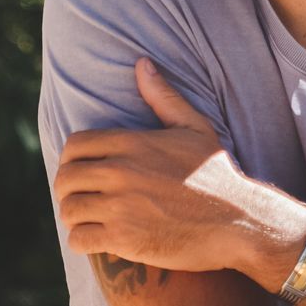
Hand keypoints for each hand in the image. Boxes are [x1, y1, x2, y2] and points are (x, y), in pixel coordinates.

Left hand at [55, 59, 305, 274]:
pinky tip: (95, 240)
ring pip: (69, 209)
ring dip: (73, 217)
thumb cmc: (218, 176)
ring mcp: (121, 206)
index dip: (72, 160)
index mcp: (132, 143)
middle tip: (81, 199)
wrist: (239, 222)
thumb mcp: (195, 128)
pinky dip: (82, 241)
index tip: (81, 172)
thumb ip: (164, 97)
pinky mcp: (124, 239)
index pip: (75, 146)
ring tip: (86, 220)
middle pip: (65, 178)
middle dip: (68, 190)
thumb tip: (142, 64)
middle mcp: (121, 172)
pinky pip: (79, 239)